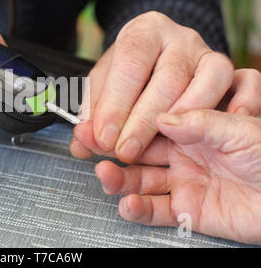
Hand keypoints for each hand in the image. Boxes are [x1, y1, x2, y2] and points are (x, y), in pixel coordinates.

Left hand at [70, 11, 243, 161]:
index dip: (115, 105)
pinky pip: (245, 82)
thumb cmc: (130, 72)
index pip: (129, 65)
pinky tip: (215, 124)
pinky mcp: (230, 69)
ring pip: (209, 79)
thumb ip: (92, 114)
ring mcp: (207, 52)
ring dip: (184, 117)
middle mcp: (179, 38)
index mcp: (143, 33)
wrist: (158, 53)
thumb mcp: (104, 87)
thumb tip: (81, 143)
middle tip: (125, 150)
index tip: (103, 137)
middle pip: (167, 78)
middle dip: (144, 121)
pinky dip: (240, 102)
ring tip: (163, 144)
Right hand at [95, 110, 260, 244]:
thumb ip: (202, 122)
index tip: (103, 118)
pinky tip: (128, 204)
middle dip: (111, 146)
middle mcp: (183, 153)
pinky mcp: (186, 210)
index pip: (150, 122)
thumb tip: (162, 117)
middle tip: (86, 143)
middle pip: (138, 150)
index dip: (125, 120)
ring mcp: (182, 182)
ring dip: (120, 179)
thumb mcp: (242, 130)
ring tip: (104, 175)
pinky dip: (139, 209)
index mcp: (193, 128)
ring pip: (141, 180)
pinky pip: (156, 210)